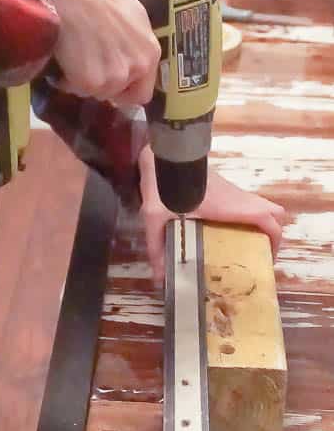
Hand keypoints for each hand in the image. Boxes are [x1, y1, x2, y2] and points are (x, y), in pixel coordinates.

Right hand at [53, 0, 160, 105]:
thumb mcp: (128, 1)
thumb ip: (132, 22)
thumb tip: (128, 11)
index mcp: (150, 51)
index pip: (142, 92)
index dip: (124, 90)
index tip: (111, 83)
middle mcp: (137, 68)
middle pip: (116, 93)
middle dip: (102, 82)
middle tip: (87, 64)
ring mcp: (114, 77)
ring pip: (95, 92)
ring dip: (83, 80)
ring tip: (74, 57)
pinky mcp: (90, 81)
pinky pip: (75, 89)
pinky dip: (66, 79)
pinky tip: (64, 59)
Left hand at [138, 144, 288, 284]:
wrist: (163, 151)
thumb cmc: (163, 183)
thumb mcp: (155, 217)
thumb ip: (157, 247)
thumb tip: (159, 279)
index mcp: (230, 207)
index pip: (269, 220)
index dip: (275, 241)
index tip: (266, 260)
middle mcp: (237, 198)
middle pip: (274, 212)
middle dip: (272, 233)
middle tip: (257, 252)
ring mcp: (232, 190)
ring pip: (261, 205)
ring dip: (260, 224)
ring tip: (244, 245)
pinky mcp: (223, 187)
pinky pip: (247, 202)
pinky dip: (247, 216)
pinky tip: (225, 230)